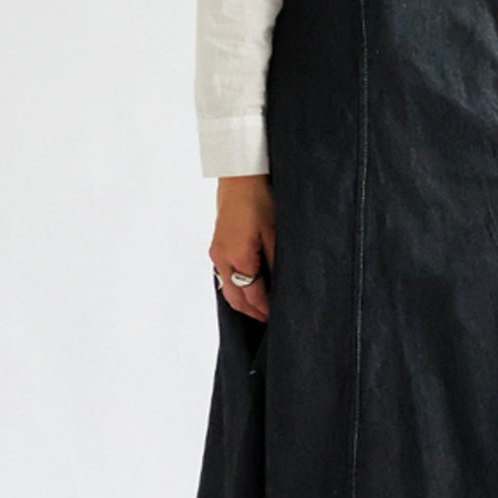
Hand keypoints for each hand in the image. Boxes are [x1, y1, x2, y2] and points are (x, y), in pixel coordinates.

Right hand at [210, 174, 273, 322]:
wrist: (239, 178)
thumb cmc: (258, 200)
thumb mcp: (274, 232)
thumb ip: (275, 262)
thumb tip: (281, 286)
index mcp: (239, 257)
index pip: (253, 294)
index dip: (265, 308)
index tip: (277, 317)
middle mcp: (223, 259)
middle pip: (236, 298)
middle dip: (252, 311)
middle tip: (268, 319)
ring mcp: (216, 254)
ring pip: (227, 289)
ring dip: (242, 301)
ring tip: (260, 307)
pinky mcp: (216, 247)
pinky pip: (223, 276)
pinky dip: (235, 287)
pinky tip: (248, 287)